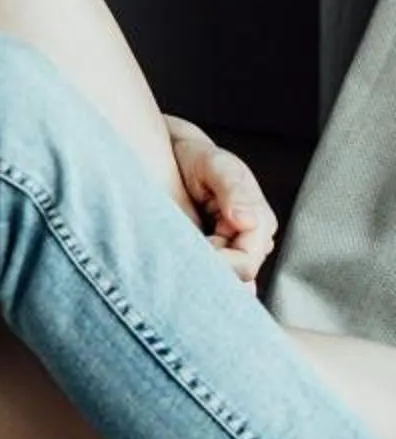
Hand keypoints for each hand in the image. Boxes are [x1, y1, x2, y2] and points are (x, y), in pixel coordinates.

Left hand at [164, 114, 276, 285]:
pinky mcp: (215, 256)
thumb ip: (233, 190)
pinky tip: (179, 265)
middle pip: (235, 278)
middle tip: (179, 250)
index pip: (245, 263)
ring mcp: (234, 251)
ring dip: (200, 273)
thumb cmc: (201, 159)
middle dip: (209, 269)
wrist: (178, 157)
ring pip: (222, 281)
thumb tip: (246, 221)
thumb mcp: (218, 167)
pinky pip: (209, 277)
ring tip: (177, 253)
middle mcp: (252, 242)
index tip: (194, 250)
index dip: (221, 264)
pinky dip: (195, 274)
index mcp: (260, 223)